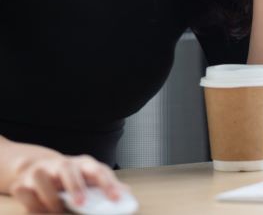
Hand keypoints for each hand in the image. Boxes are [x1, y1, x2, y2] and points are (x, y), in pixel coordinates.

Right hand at [9, 154, 129, 212]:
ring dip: (50, 196)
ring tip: (57, 209)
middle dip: (75, 186)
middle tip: (81, 203)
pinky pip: (24, 191)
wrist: (37, 167)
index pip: (98, 170)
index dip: (107, 183)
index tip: (116, 198)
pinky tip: (39, 207)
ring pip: (43, 178)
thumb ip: (106, 185)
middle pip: (69, 170)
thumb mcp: (89, 178)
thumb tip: (128, 192)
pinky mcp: (23, 181)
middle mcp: (62, 164)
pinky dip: (31, 201)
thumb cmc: (70, 176)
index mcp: (83, 164)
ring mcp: (41, 171)